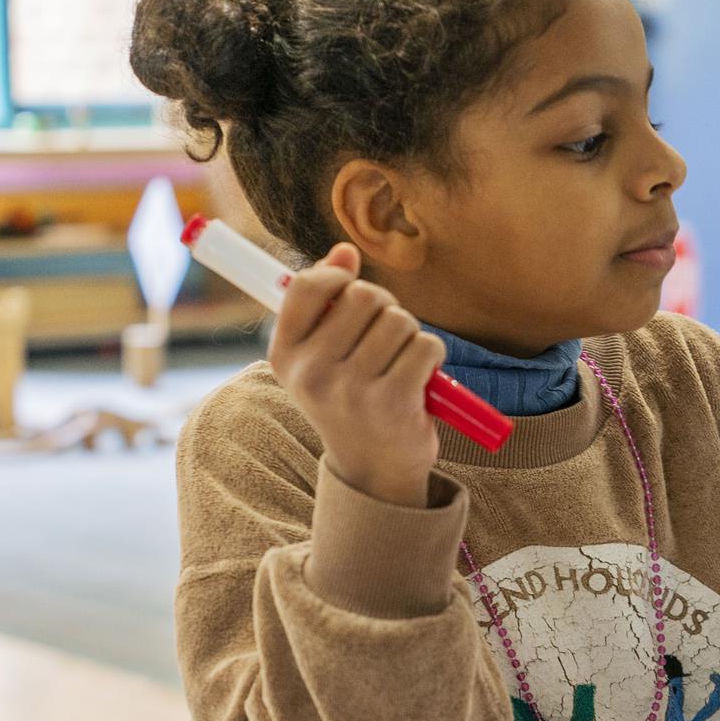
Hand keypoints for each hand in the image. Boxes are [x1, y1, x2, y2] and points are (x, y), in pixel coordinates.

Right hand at [267, 243, 444, 507]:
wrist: (373, 470)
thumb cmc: (351, 402)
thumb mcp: (323, 357)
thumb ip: (328, 303)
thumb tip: (344, 250)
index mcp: (286, 356)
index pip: (306, 286)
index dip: (337, 276)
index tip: (351, 289)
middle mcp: (313, 373)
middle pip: (364, 296)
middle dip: (386, 308)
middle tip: (387, 338)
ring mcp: (352, 390)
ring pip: (400, 320)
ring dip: (411, 335)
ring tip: (402, 363)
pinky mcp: (394, 403)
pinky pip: (426, 346)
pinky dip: (433, 356)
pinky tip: (421, 379)